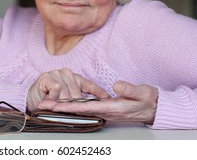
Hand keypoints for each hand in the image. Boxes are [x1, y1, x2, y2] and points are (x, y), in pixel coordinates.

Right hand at [27, 68, 109, 110]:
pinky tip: (49, 99)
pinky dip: (53, 97)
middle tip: (69, 111)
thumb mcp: (64, 99)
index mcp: (73, 77)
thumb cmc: (48, 99)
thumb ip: (76, 99)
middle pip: (76, 93)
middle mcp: (66, 73)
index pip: (88, 84)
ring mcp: (56, 74)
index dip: (97, 92)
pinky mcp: (46, 77)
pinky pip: (56, 88)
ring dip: (61, 103)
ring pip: (66, 93)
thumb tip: (91, 106)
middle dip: (74, 105)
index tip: (106, 98)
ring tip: (55, 105)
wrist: (29, 99)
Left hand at [39, 81, 157, 123]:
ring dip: (63, 107)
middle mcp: (104, 111)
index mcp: (111, 108)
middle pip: (77, 110)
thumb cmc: (148, 100)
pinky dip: (73, 105)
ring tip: (48, 104)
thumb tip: (115, 85)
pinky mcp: (106, 107)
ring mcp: (104, 110)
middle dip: (59, 108)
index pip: (84, 107)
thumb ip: (129, 89)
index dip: (67, 106)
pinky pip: (86, 107)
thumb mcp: (142, 93)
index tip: (53, 105)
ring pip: (80, 109)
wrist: (154, 108)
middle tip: (42, 105)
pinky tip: (66, 103)